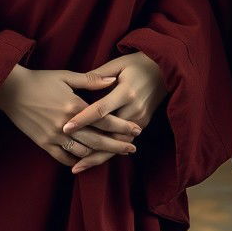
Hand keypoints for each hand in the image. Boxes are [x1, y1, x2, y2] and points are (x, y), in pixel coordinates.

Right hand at [0, 65, 139, 167]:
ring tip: (112, 154)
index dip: (122, 126)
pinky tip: (87, 159)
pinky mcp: (43, 144)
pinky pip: (63, 158)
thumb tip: (113, 80)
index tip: (136, 130)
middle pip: (97, 140)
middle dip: (117, 145)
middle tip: (132, 148)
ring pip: (82, 152)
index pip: (104, 120)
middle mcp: (65, 125)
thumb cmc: (41, 80)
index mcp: (74, 106)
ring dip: (99, 154)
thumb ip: (91, 80)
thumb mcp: (67, 75)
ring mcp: (53, 136)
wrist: (11, 91)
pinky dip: (76, 160)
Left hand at [61, 52, 167, 173]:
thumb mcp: (119, 63)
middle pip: (110, 135)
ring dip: (100, 157)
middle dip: (90, 150)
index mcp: (126, 91)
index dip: (83, 119)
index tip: (66, 127)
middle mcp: (134, 108)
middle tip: (71, 164)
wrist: (165, 68)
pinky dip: (111, 152)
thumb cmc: (138, 63)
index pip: (100, 109)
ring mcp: (140, 118)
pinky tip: (96, 160)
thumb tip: (78, 82)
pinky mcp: (143, 123)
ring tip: (80, 168)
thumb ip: (99, 75)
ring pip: (118, 144)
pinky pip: (125, 141)